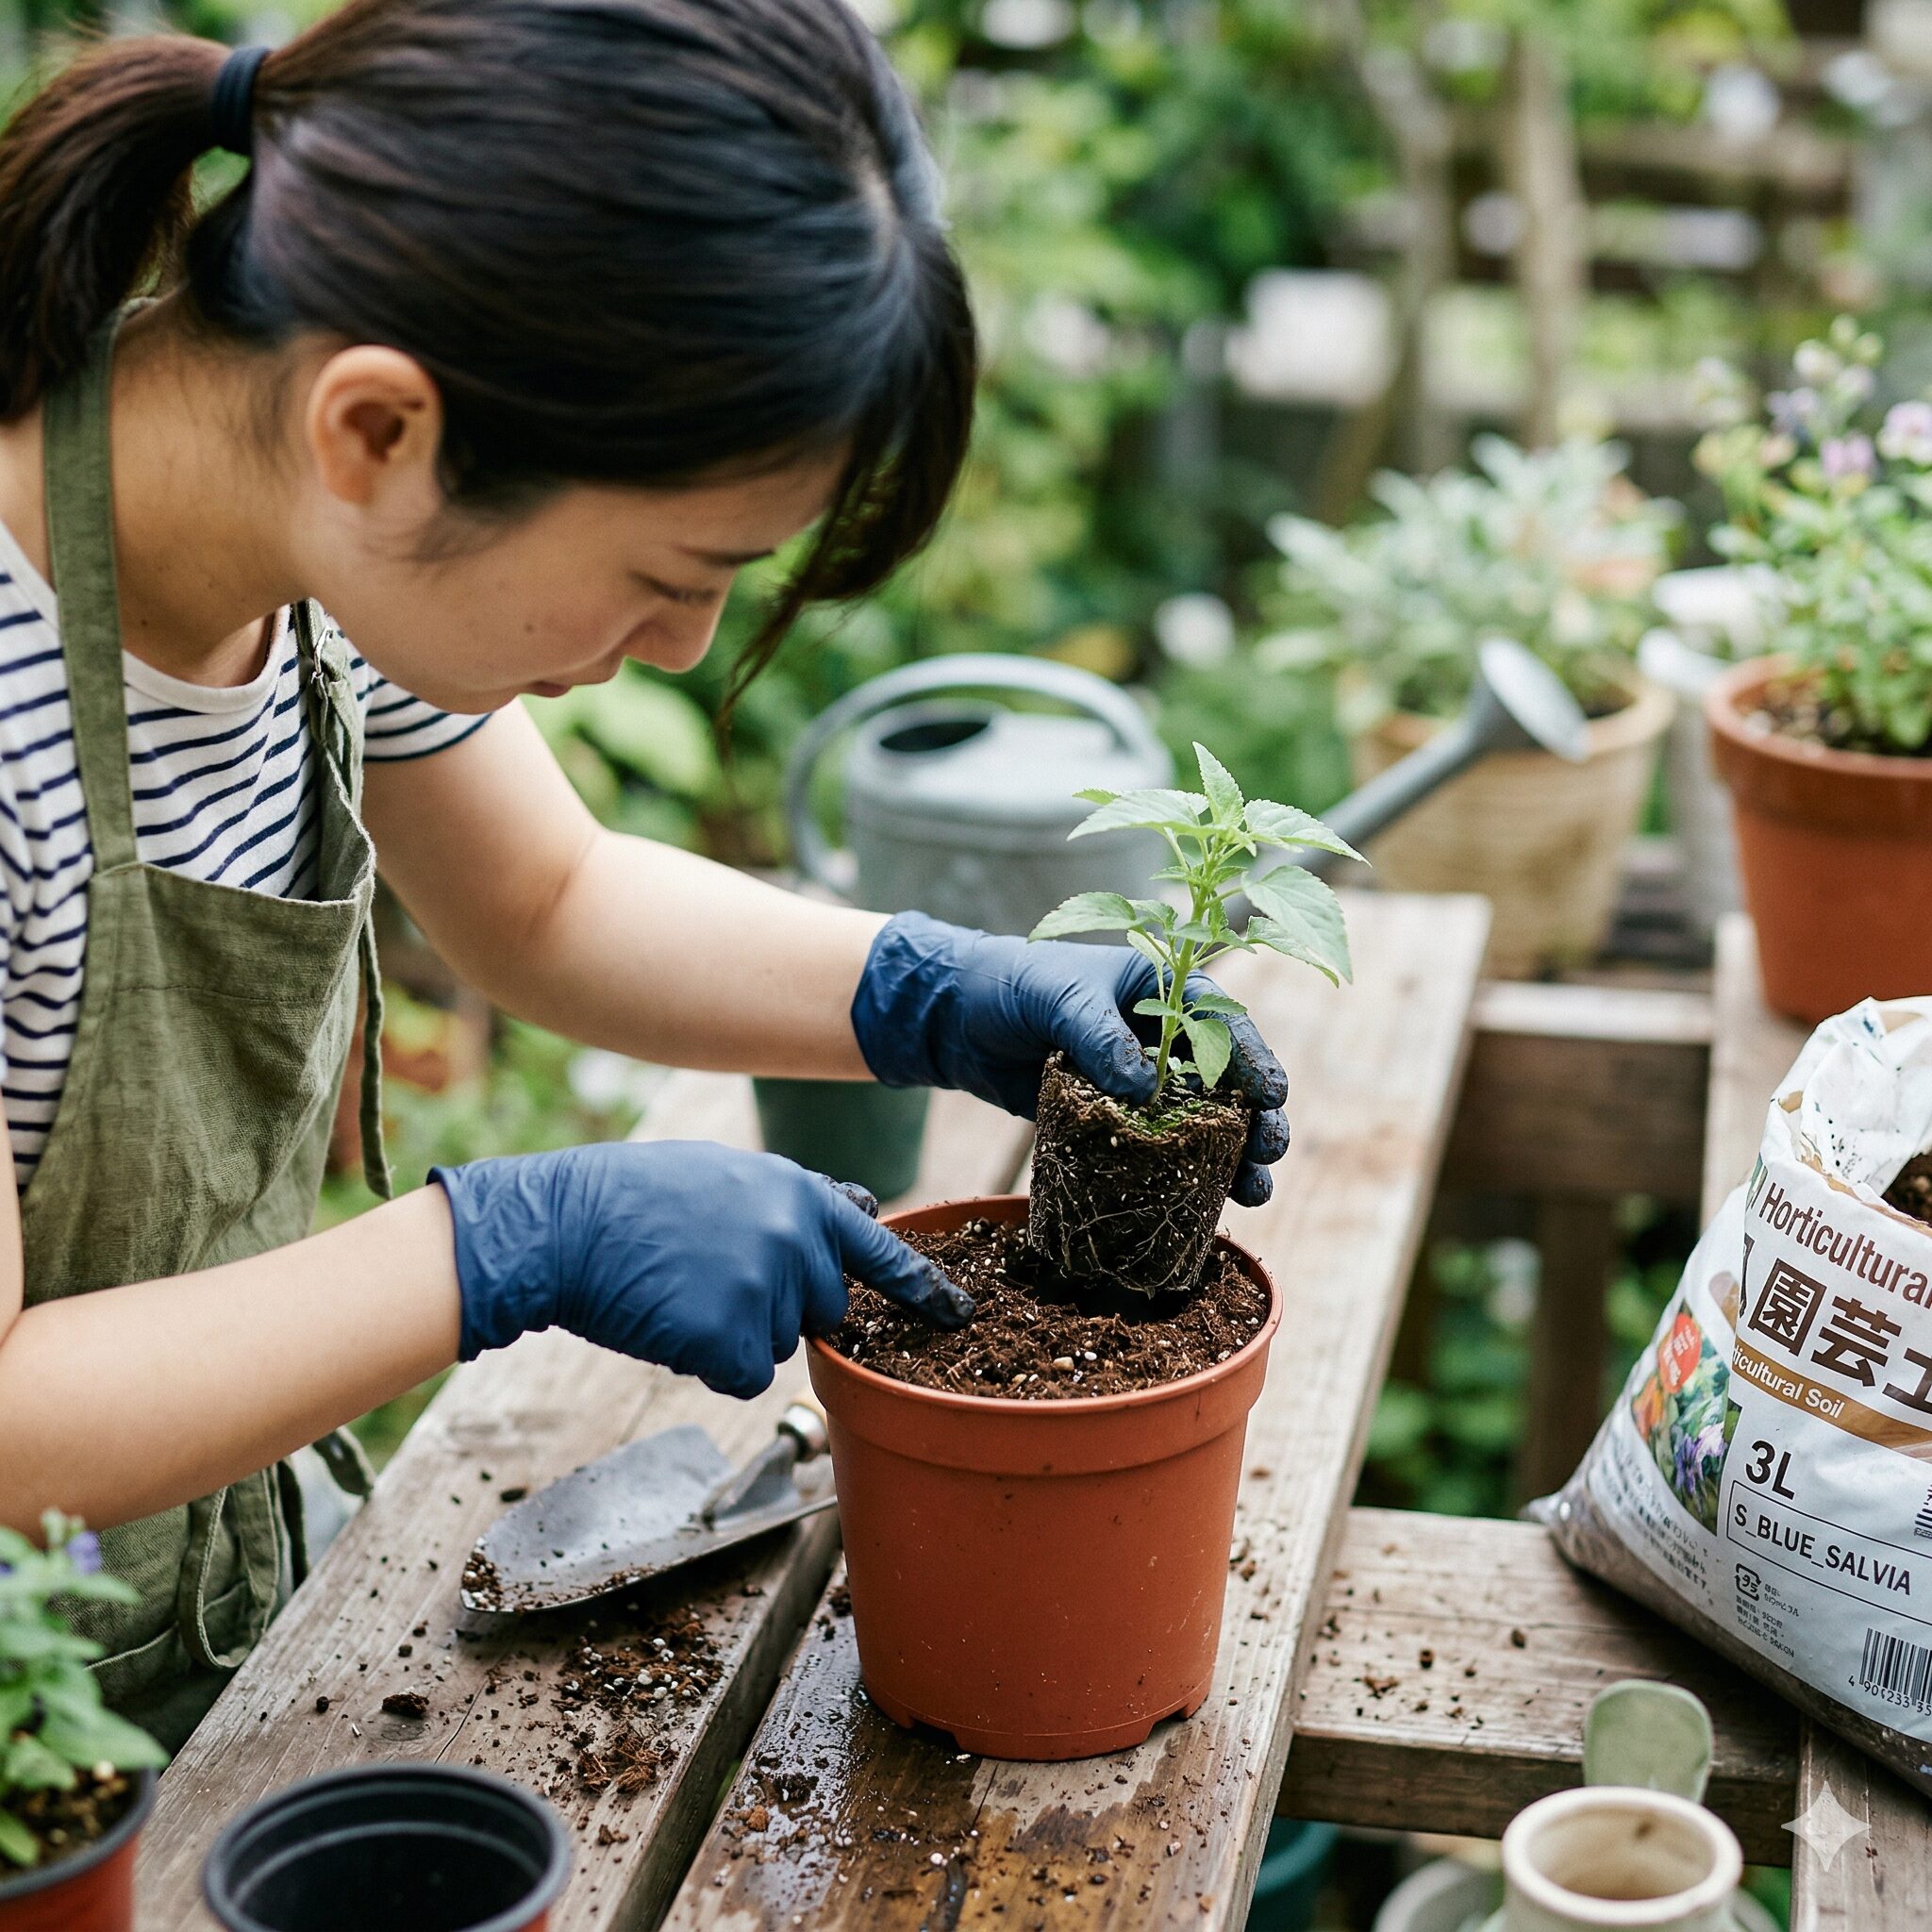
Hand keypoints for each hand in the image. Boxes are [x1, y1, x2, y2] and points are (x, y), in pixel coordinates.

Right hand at [431, 1141, 972, 1395]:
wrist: (566, 1225)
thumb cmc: (637, 1196)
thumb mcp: (732, 1173)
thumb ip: (799, 1197)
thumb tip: (859, 1203)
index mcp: (802, 1195)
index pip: (878, 1249)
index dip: (920, 1287)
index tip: (958, 1314)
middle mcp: (798, 1241)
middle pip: (826, 1308)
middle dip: (782, 1305)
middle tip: (715, 1276)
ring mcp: (767, 1291)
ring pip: (779, 1344)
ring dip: (737, 1332)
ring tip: (682, 1288)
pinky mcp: (732, 1339)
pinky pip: (743, 1374)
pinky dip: (710, 1362)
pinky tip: (672, 1320)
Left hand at [849, 912, 1289, 1205]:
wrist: (955, 1017)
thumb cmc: (1012, 985)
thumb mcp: (1058, 996)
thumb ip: (1099, 1035)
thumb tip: (1143, 1088)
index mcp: (1162, 991)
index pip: (1223, 1024)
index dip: (1254, 1060)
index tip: (1273, 1096)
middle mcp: (1161, 1038)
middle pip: (1227, 1082)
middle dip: (1256, 1120)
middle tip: (1269, 1152)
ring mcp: (1139, 1083)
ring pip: (1199, 1123)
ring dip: (1230, 1157)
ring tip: (1252, 1192)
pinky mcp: (1110, 1121)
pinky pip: (1152, 1151)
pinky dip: (1178, 1177)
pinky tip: (1203, 1205)